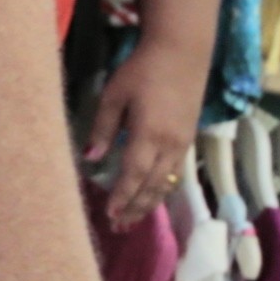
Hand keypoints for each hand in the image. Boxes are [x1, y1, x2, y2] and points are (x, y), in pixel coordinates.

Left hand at [80, 46, 202, 223]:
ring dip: (149, 203)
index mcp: (149, 135)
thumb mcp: (114, 95)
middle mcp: (170, 145)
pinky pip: (174, 172)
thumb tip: (91, 158)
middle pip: (152, 186)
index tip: (109, 215)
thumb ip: (103, 127)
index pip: (133, 175)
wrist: (182, 53)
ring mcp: (182, 143)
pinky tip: (152, 195)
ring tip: (133, 220)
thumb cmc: (142, 70)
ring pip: (165, 182)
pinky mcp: (188, 138)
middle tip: (119, 227)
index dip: (122, 197)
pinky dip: (161, 188)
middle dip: (135, 208)